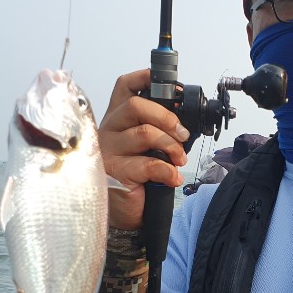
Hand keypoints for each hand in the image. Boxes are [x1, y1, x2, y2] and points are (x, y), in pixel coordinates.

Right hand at [99, 69, 190, 228]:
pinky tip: (173, 178)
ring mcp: (109, 151)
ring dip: (171, 146)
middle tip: (182, 134)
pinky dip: (168, 171)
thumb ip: (157, 131)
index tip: (171, 86)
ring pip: (144, 133)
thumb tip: (183, 124)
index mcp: (118, 119)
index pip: (125, 87)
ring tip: (179, 160)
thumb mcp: (146, 149)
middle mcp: (109, 131)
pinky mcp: (116, 172)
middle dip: (166, 117)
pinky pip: (148, 164)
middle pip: (135, 106)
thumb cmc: (136, 178)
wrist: (125, 214)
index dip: (145, 78)